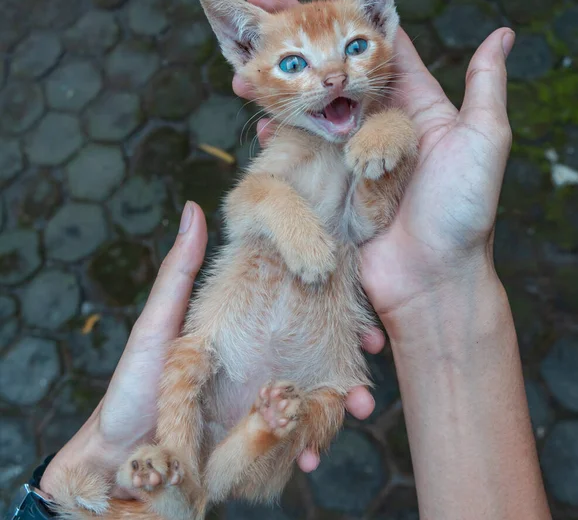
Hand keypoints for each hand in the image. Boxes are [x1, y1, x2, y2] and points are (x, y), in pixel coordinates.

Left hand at [41, 203, 381, 493]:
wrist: (120, 453)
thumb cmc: (134, 382)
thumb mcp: (158, 322)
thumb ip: (180, 272)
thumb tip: (194, 207)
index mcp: (243, 331)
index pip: (297, 313)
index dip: (334, 309)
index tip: (360, 309)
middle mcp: (258, 365)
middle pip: (316, 355)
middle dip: (348, 357)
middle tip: (373, 354)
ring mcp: (258, 401)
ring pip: (312, 397)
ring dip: (339, 401)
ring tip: (358, 407)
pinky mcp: (253, 436)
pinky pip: (289, 436)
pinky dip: (307, 442)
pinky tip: (313, 451)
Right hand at [234, 0, 513, 340]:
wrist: (432, 279)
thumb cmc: (462, 211)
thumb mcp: (484, 142)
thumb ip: (485, 89)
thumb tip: (501, 35)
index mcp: (413, 103)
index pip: (377, 36)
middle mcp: (377, 121)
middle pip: (331, 61)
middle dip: (298, 25)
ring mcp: (348, 151)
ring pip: (307, 102)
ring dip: (278, 75)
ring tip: (244, 55)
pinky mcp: (330, 182)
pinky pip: (299, 148)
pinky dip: (278, 129)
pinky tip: (257, 116)